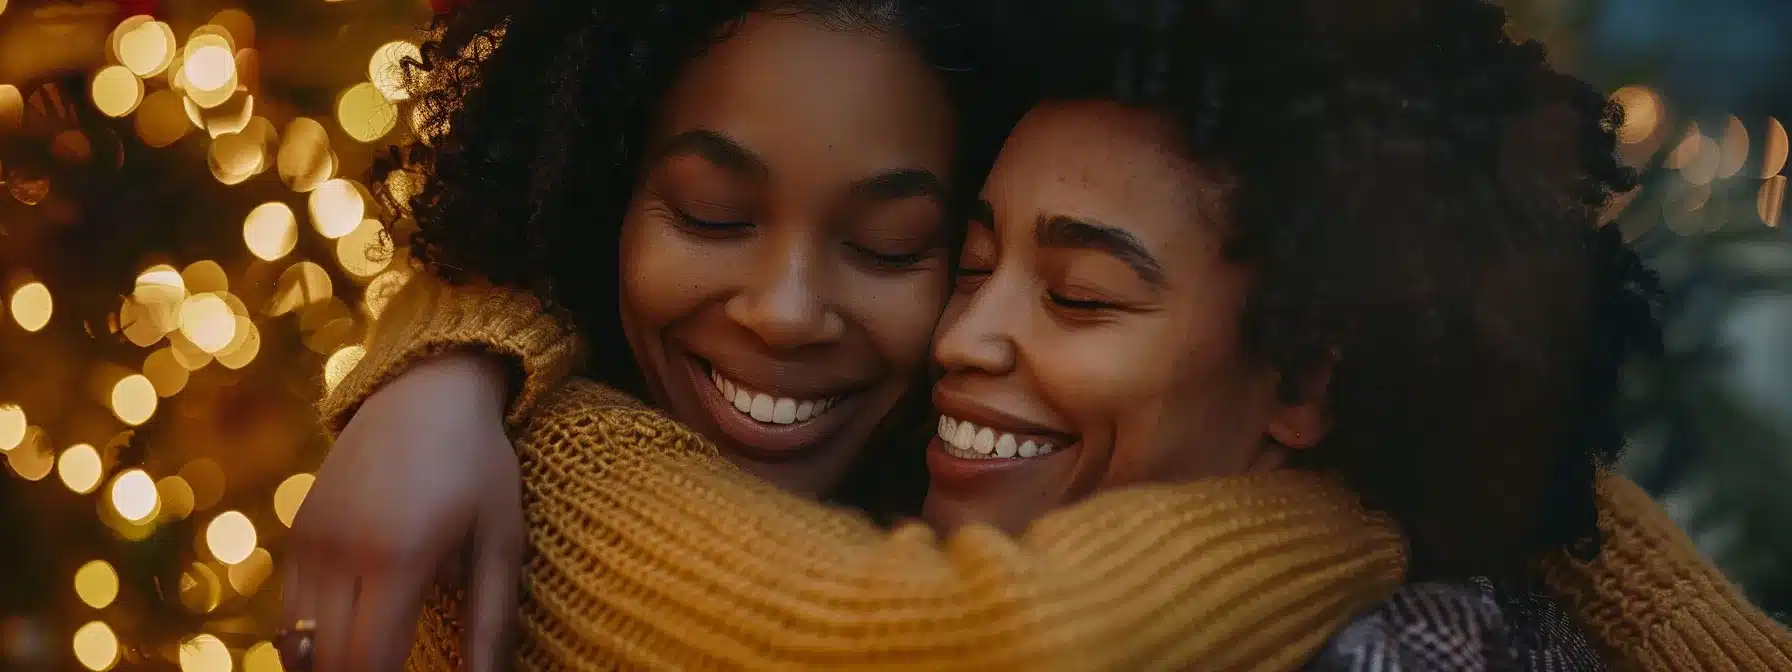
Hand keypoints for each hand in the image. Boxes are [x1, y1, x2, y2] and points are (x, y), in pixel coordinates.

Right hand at [282, 352, 524, 671]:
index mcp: (398, 556)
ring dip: (331, 667)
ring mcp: (311, 540)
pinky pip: (290, 612)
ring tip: (374, 665)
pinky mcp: (298, 531)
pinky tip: (349, 647)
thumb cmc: (480, 465)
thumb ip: (492, 623)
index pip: (372, 663)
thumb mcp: (502, 540)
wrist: (426, 388)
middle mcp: (341, 551)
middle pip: (330, 662)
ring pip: (298, 644)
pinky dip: (311, 642)